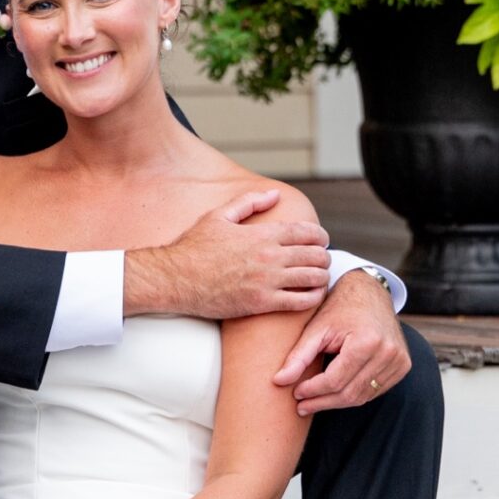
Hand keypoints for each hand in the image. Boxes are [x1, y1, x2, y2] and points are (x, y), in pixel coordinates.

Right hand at [127, 188, 329, 319]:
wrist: (176, 278)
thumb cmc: (194, 247)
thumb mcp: (219, 215)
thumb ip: (249, 203)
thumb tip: (275, 194)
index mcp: (262, 234)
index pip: (307, 232)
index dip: (321, 236)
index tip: (322, 240)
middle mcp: (269, 256)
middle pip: (315, 255)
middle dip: (323, 256)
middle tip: (321, 259)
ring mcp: (267, 281)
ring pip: (312, 278)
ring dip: (321, 276)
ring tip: (319, 277)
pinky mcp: (261, 303)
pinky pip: (300, 302)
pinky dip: (312, 298)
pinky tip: (312, 295)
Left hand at [273, 270, 409, 415]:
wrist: (370, 292)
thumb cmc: (339, 308)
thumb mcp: (316, 328)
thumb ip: (298, 356)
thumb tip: (278, 382)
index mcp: (366, 342)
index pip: (335, 380)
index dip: (312, 391)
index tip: (295, 394)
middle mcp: (387, 353)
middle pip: (349, 393)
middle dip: (323, 402)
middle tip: (301, 406)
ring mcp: (399, 361)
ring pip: (362, 396)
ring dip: (337, 402)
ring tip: (314, 402)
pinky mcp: (403, 366)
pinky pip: (375, 391)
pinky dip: (355, 395)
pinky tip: (336, 394)